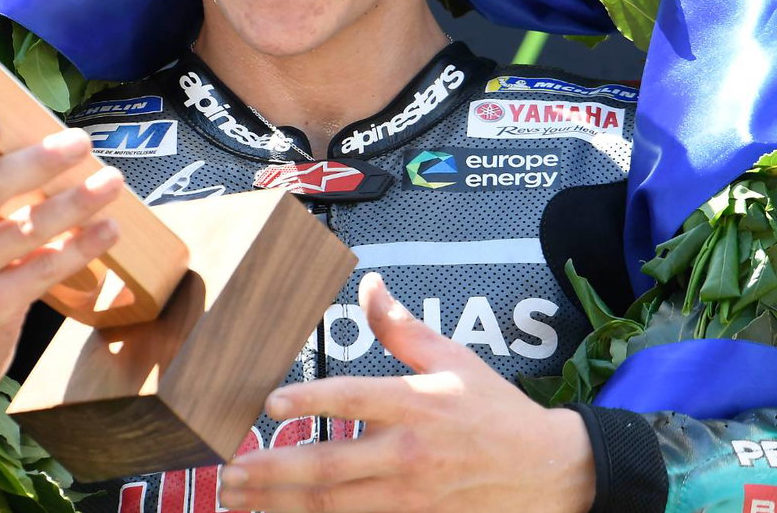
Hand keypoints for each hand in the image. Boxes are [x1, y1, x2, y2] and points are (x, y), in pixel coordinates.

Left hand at [218, 273, 596, 512]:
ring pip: (334, 506)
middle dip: (273, 471)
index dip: (311, 400)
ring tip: (237, 500)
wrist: (548, 472)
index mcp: (416, 404)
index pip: (354, 398)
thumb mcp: (454, 359)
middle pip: (330, 466)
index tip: (269, 402)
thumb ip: (402, 328)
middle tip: (229, 472)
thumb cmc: (496, 411)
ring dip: (280, 506)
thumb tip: (370, 285)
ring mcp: (411, 496)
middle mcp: (409, 453)